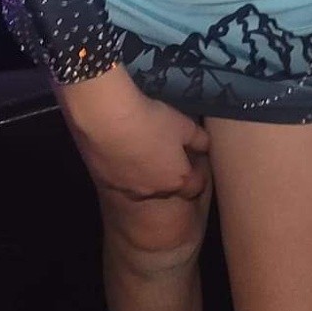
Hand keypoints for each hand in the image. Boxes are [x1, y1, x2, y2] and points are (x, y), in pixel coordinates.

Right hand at [60, 65, 210, 202]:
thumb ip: (199, 139)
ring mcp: (128, 189)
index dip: (198, 171)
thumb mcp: (185, 125)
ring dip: (144, 169)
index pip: (196, 185)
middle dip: (169, 170)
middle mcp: (154, 190)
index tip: (194, 157)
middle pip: (167, 184)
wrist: (108, 120)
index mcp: (177, 179)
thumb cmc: (152, 122)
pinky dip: (122, 165)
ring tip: (139, 144)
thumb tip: (206, 145)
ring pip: (142, 183)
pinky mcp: (106, 181)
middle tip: (164, 147)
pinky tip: (119, 145)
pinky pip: (119, 176)